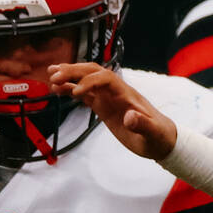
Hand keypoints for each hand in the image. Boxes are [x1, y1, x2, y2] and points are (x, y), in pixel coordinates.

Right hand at [48, 63, 177, 159]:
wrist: (162, 140)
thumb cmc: (159, 137)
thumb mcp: (153, 134)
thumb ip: (143, 125)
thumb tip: (130, 117)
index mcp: (127, 95)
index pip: (106, 78)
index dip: (90, 82)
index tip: (77, 92)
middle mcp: (116, 92)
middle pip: (93, 72)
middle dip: (74, 72)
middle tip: (54, 75)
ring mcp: (109, 98)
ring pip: (86, 80)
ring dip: (69, 77)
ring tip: (51, 77)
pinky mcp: (104, 106)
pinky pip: (85, 94)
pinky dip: (71, 90)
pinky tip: (58, 90)